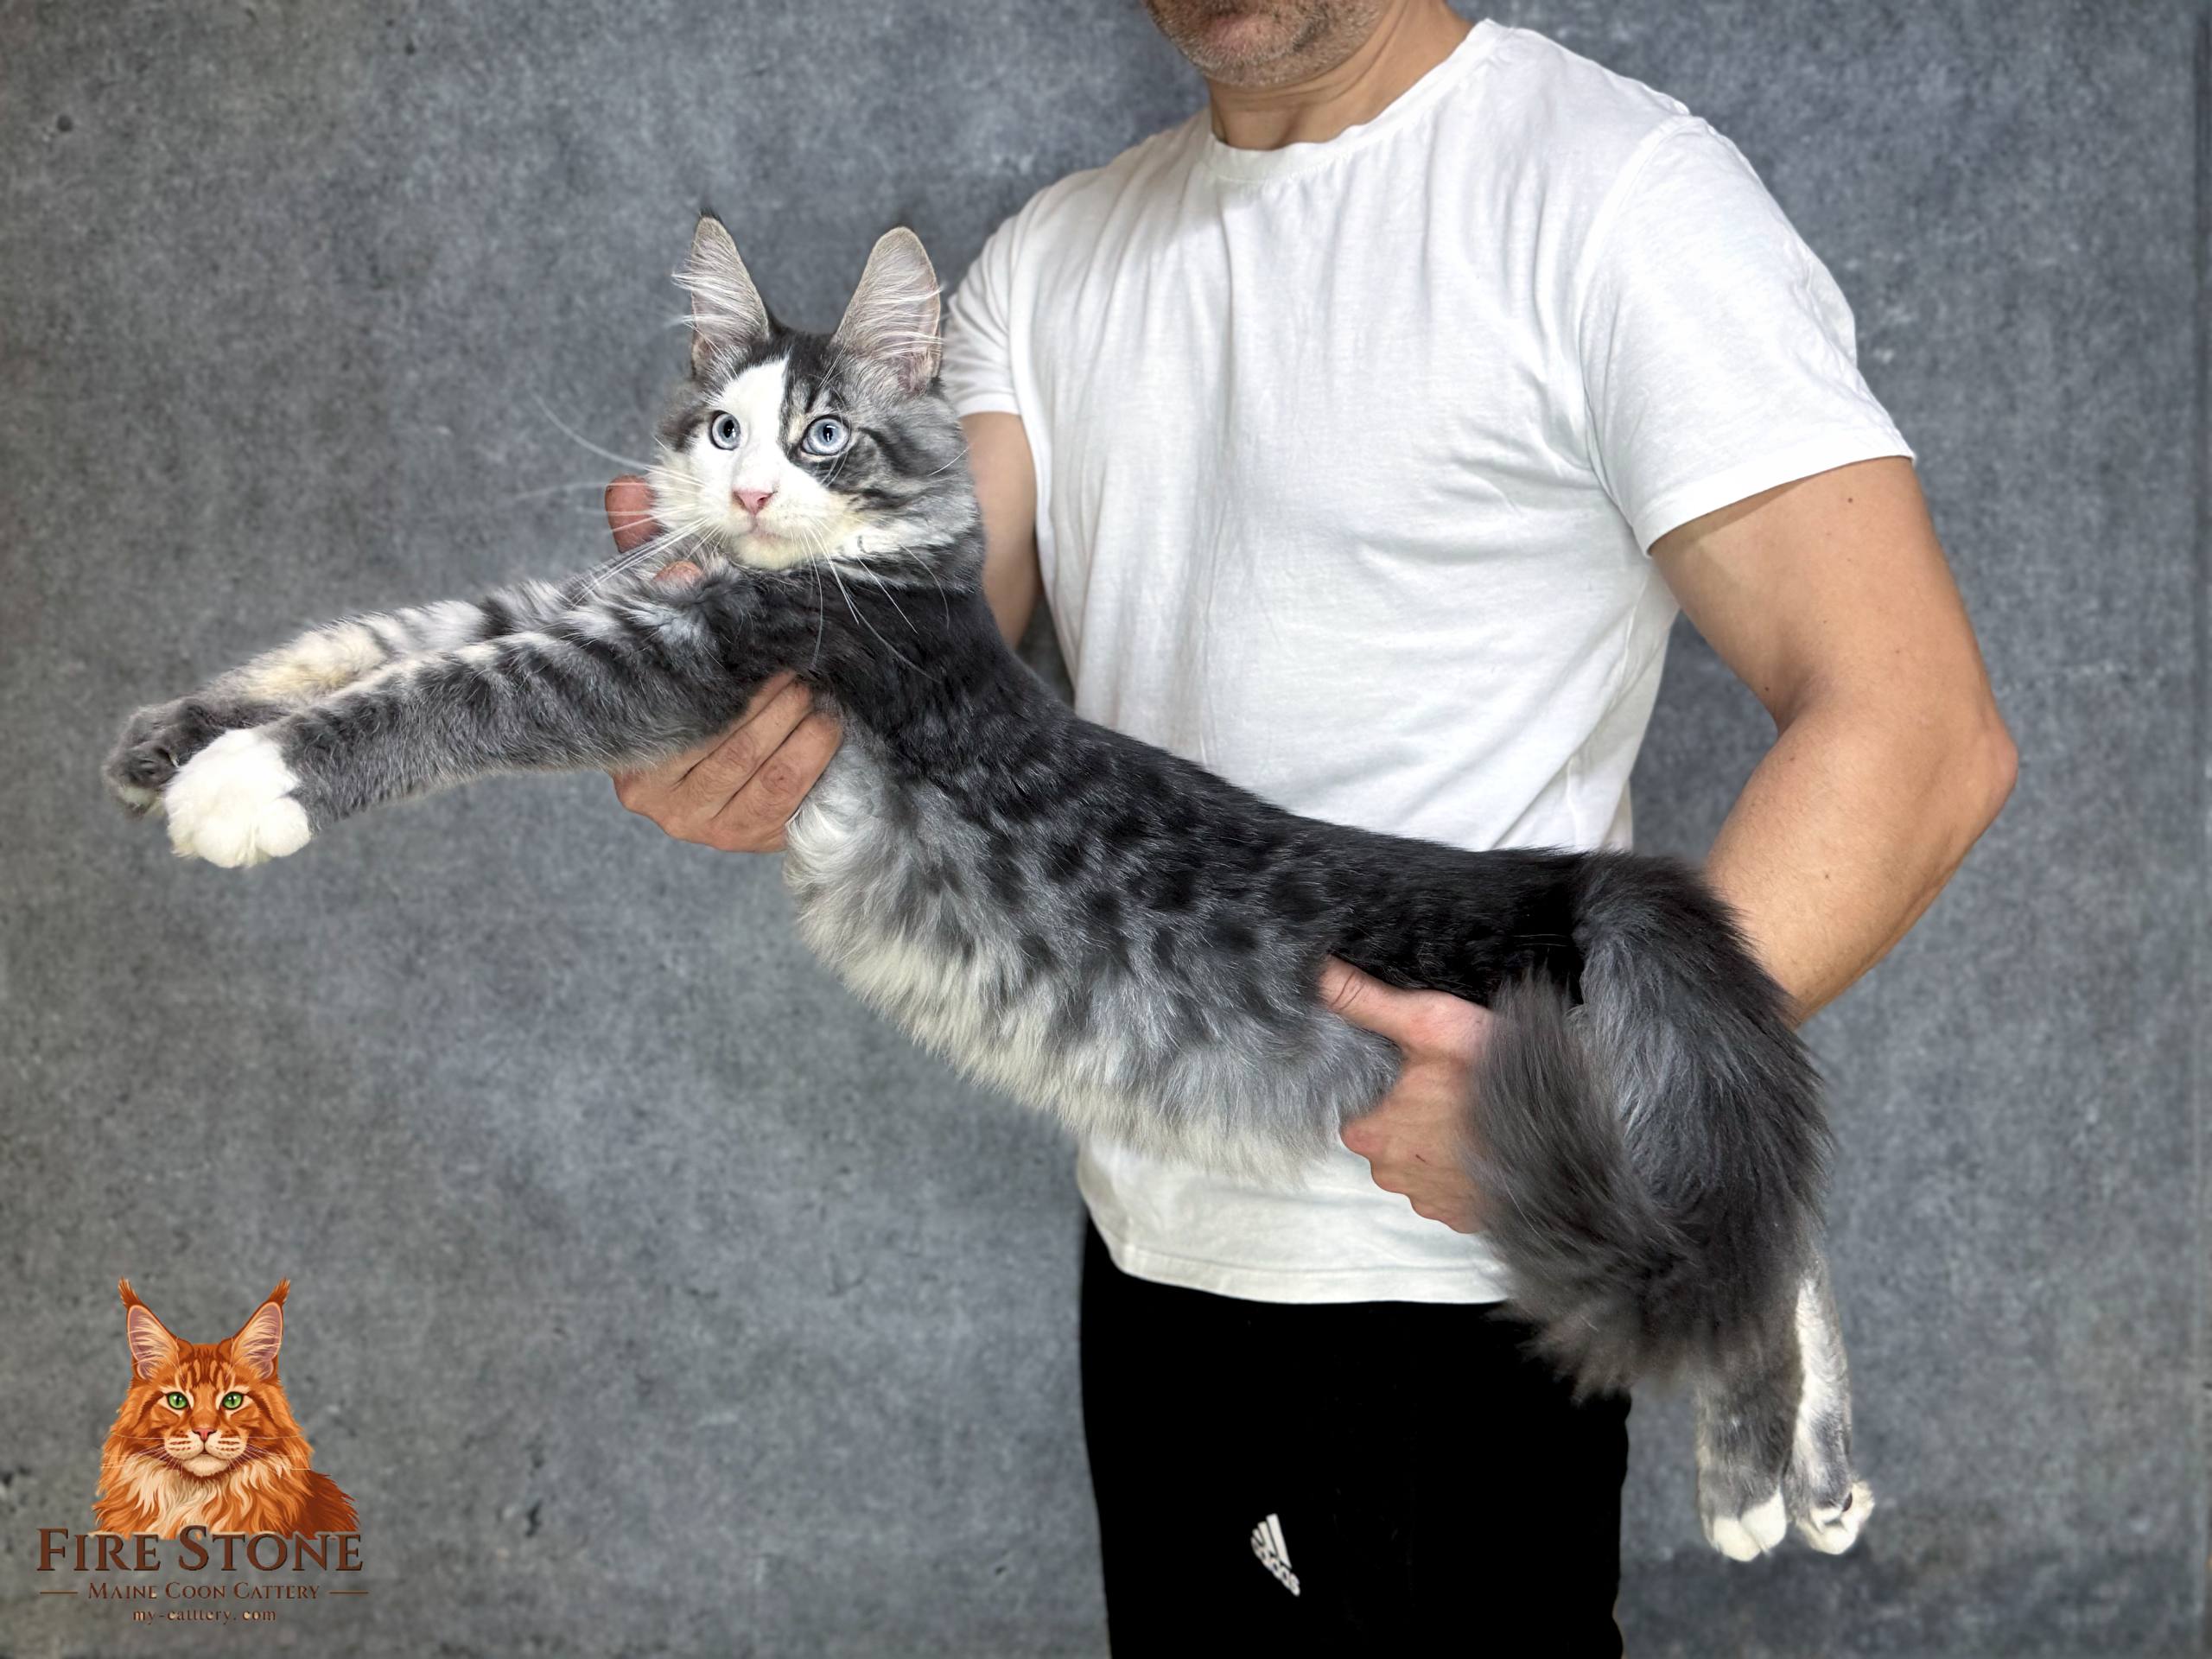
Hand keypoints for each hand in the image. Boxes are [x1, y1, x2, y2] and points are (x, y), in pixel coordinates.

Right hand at [603, 477, 841, 851]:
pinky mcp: (749, 839)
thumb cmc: (690, 670)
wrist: (729, 746)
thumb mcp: (665, 616)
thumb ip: (646, 555)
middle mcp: (651, 794)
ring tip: (818, 683)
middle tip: (800, 654)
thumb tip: (628, 489)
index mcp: (619, 738)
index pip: (672, 702)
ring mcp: (702, 824)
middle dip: (771, 689)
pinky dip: (817, 755)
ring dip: (801, 720)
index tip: (752, 627)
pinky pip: (789, 798)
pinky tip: (832, 721)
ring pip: (763, 768)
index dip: (716, 662)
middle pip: (724, 737)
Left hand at [1324, 958, 1494, 1233]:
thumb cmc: (1495, 1081)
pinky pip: (1452, 1187)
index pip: (1355, 1106)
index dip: (1380, 1085)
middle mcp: (1393, 1175)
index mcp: (1370, 1134)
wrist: (1563, 1142)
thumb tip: (1317, 974)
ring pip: (1420, 1163)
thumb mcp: (1429, 1024)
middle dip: (1410, 1111)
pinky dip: (1464, 1167)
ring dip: (1439, 1142)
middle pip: (1387, 1134)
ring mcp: (1431, 1201)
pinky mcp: (1465, 1217)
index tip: (1410, 1068)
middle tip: (1448, 1084)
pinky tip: (1483, 1140)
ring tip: (1470, 1110)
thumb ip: (1367, 1003)